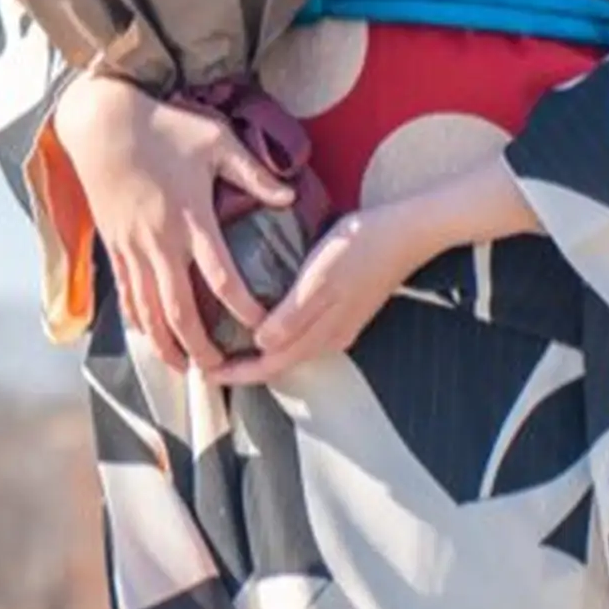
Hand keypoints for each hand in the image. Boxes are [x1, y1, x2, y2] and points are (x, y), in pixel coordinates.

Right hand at [51, 71, 298, 375]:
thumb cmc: (162, 127)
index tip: (262, 327)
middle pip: (180, 311)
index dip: (243, 308)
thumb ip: (253, 172)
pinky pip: (124, 292)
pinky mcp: (113, 244)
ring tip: (183, 367)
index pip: (222, 278)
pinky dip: (136, 319)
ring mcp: (132, 247)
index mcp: (191, 219)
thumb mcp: (215, 140)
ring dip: (164, 344)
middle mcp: (160, 242)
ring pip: (148, 311)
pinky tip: (147, 334)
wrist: (101, 123)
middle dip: (199, 346)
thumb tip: (290, 195)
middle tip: (218, 368)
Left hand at [216, 199, 448, 383]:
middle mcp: (330, 338)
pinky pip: (305, 336)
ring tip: (228, 348)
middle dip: (242, 370)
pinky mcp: (345, 311)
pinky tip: (266, 325)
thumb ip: (292, 317)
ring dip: (259, 356)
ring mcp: (339, 326)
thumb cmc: (358, 250)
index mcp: (321, 334)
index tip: (204, 374)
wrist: (404, 234)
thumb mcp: (318, 280)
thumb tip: (261, 345)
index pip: (270, 366)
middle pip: (278, 365)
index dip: (236, 374)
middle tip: (207, 365)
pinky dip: (279, 339)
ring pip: (291, 353)